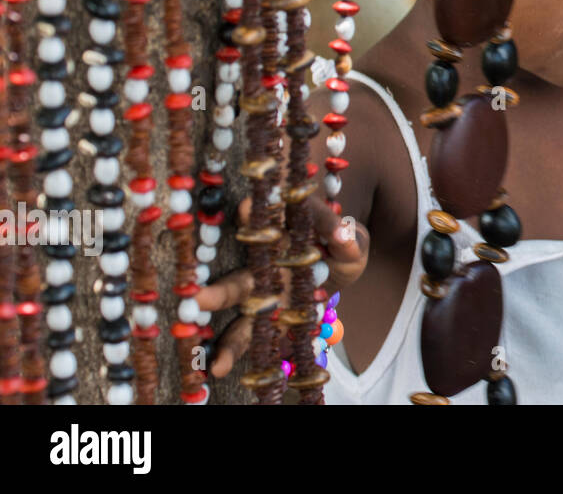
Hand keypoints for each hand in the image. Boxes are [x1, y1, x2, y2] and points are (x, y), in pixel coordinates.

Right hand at [196, 191, 369, 379]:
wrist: (344, 259)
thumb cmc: (342, 244)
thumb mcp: (351, 237)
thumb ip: (345, 235)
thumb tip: (344, 235)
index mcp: (282, 239)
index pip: (265, 226)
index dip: (253, 216)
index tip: (244, 207)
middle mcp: (266, 269)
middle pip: (242, 282)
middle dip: (221, 292)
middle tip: (196, 298)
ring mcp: (267, 298)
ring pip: (243, 320)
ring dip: (229, 343)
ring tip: (216, 364)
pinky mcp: (276, 322)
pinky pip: (258, 342)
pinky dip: (241, 356)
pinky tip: (220, 372)